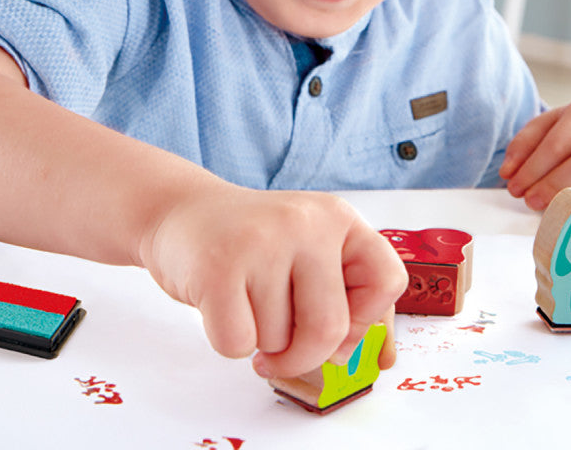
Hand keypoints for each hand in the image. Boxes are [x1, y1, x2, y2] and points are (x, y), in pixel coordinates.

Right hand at [138, 181, 407, 378]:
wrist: (183, 213)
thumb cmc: (253, 245)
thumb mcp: (309, 252)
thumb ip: (346, 297)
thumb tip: (372, 357)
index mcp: (339, 218)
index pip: (388, 281)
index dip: (366, 319)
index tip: (337, 325)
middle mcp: (306, 222)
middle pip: (330, 328)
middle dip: (304, 355)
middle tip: (281, 348)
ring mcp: (262, 241)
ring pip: (279, 341)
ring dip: (260, 340)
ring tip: (245, 296)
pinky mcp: (218, 267)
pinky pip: (238, 344)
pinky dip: (229, 341)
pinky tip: (222, 305)